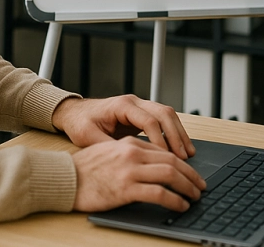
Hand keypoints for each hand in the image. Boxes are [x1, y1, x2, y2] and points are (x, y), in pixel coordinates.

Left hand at [52, 94, 194, 158]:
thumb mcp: (89, 137)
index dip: (159, 139)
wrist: (75, 112)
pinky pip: (163, 119)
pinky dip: (173, 132)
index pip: (148, 120)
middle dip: (176, 135)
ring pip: (167, 114)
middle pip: (163, 113)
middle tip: (184, 156)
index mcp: (122, 105)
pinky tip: (179, 147)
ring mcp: (139, 106)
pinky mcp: (142, 113)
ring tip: (188, 153)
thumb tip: (127, 161)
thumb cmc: (80, 123)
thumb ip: (108, 146)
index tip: (165, 157)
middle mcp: (134, 102)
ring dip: (178, 132)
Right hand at [71, 136, 204, 211]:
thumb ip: (129, 154)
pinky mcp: (126, 188)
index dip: (181, 162)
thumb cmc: (83, 170)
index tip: (190, 173)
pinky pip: (159, 193)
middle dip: (190, 174)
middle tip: (200, 185)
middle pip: (172, 160)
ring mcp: (130, 170)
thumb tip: (152, 165)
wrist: (64, 179)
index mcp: (129, 143)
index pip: (164, 150)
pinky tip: (180, 206)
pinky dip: (174, 200)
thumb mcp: (109, 152)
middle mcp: (132, 152)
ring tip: (194, 196)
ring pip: (170, 174)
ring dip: (187, 186)